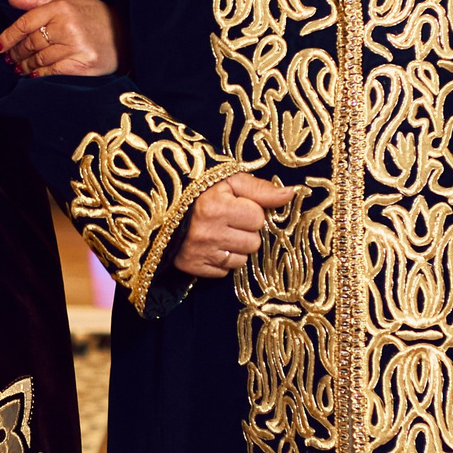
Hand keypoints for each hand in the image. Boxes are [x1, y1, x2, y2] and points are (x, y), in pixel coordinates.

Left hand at [0, 0, 121, 77]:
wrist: (128, 32)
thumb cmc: (96, 14)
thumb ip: (39, 0)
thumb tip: (10, 0)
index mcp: (61, 7)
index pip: (25, 23)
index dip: (8, 36)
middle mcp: (67, 26)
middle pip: (31, 43)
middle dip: (16, 52)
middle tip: (9, 58)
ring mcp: (76, 46)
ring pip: (40, 59)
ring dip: (25, 65)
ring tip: (18, 67)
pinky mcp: (83, 64)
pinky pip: (53, 71)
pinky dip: (40, 74)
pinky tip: (33, 75)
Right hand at [173, 176, 295, 278]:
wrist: (160, 209)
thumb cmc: (198, 191)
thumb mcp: (227, 180)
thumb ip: (260, 188)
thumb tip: (291, 194)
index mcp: (216, 207)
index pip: (258, 218)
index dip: (251, 211)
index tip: (236, 206)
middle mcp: (208, 233)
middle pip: (253, 242)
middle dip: (245, 231)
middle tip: (228, 221)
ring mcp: (200, 253)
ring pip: (242, 260)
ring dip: (236, 248)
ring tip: (220, 233)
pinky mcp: (193, 268)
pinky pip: (224, 272)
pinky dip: (221, 260)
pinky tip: (211, 247)